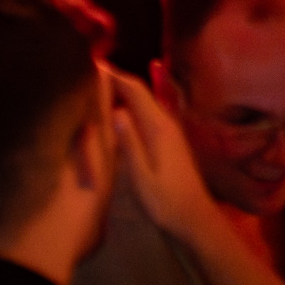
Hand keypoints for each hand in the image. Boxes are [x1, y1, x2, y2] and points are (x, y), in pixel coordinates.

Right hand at [108, 67, 220, 246]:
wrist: (194, 219)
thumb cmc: (166, 202)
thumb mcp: (142, 177)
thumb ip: (129, 143)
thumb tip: (116, 110)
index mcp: (158, 127)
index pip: (135, 90)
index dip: (114, 76)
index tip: (92, 65)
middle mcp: (166, 122)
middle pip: (139, 92)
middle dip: (116, 81)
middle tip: (89, 76)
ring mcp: (169, 130)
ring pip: (143, 102)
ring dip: (123, 93)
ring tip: (98, 91)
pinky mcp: (169, 140)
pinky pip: (146, 114)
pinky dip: (130, 107)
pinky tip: (117, 115)